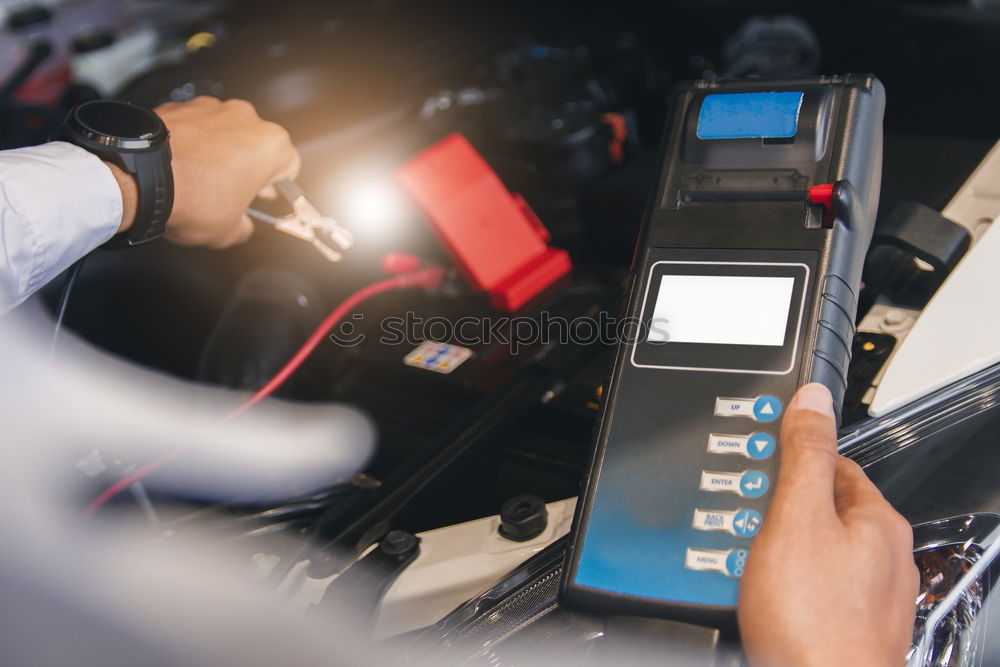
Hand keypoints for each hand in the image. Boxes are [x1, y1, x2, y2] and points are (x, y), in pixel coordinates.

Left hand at [112, 96, 300, 247]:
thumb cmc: (191, 199)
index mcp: (271, 145)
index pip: (289, 167)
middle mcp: (246, 118)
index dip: (276, 186)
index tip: (264, 197)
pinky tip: (180, 166)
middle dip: (247, 167)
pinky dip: (192, 142)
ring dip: (219, 153)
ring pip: (226, 133)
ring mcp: (212, 107)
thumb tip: (241, 225)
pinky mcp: (181, 105)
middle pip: (257, 146)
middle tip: (230, 192)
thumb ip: (244, 227)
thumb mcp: (228, 231)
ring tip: (199, 180)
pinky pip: (195, 126)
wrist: (139, 177)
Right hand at [738, 383, 917, 666]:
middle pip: (817, 509)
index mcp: (877, 521)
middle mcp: (881, 559)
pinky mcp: (842, 629)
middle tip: (742, 520)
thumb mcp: (797, 518)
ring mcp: (863, 598)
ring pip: (806, 553)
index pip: (832, 462)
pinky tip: (754, 598)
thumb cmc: (815, 624)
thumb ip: (804, 455)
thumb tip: (812, 399)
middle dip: (772, 510)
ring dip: (769, 551)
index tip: (757, 457)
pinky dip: (775, 588)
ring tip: (742, 561)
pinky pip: (802, 592)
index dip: (787, 456)